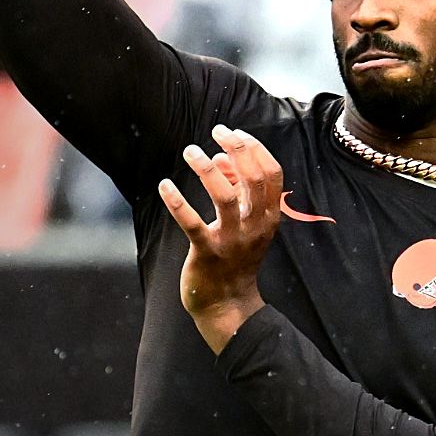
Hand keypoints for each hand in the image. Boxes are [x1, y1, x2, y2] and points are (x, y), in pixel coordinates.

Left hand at [158, 125, 282, 353]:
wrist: (227, 304)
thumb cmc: (236, 259)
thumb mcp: (247, 225)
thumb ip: (239, 191)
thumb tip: (222, 158)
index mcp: (269, 217)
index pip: (271, 174)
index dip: (254, 149)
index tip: (235, 132)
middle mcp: (256, 226)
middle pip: (253, 178)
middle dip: (236, 149)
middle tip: (216, 132)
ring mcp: (233, 240)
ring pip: (225, 195)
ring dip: (207, 169)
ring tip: (190, 151)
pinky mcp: (207, 253)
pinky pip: (191, 223)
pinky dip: (176, 202)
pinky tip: (164, 186)